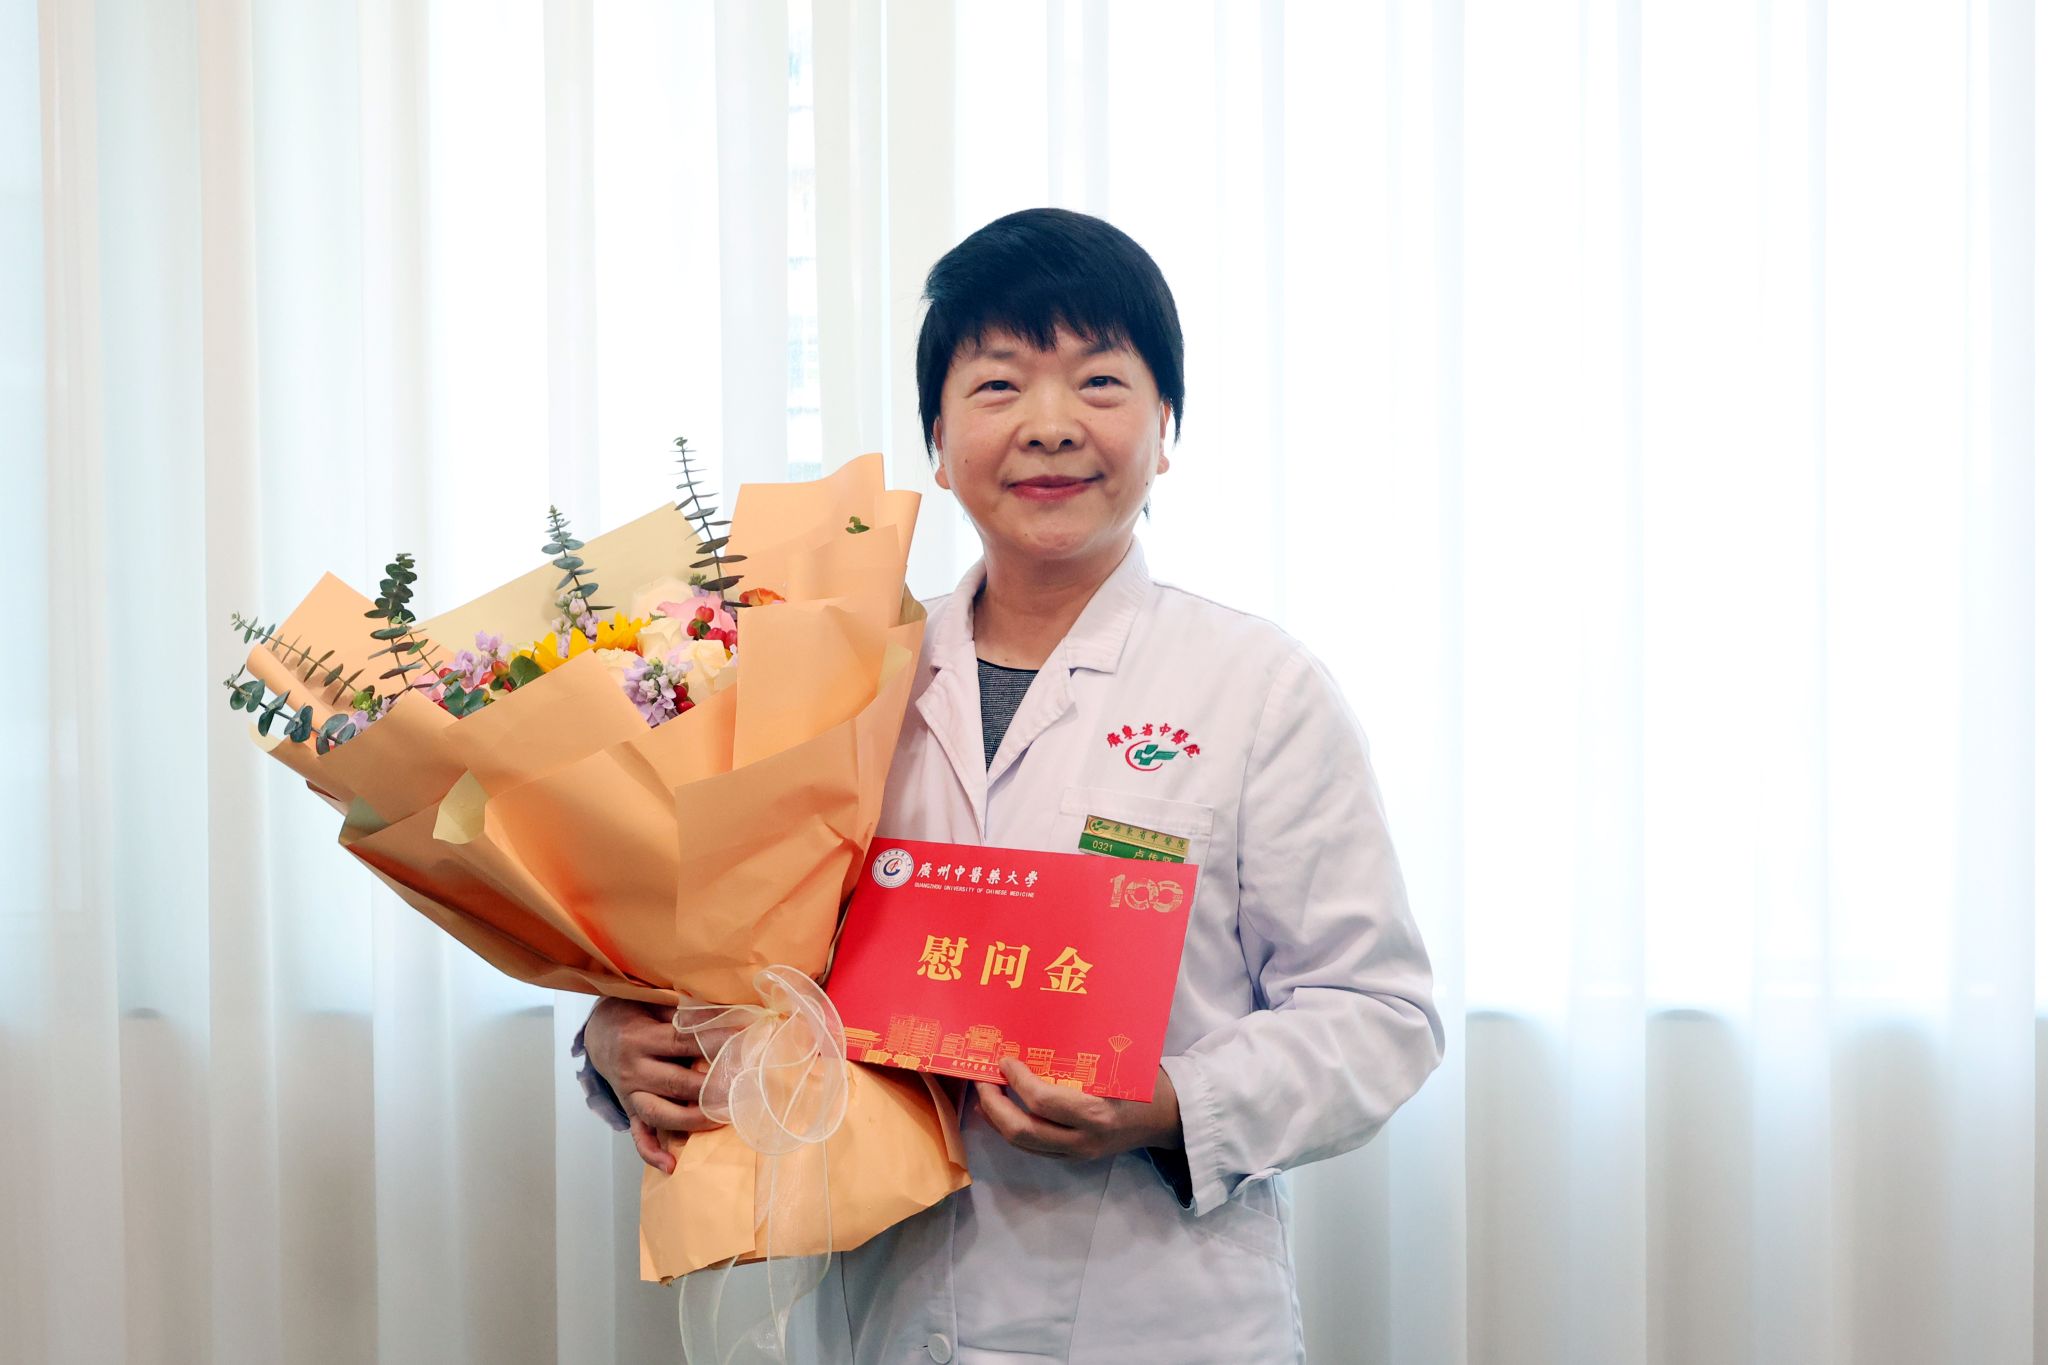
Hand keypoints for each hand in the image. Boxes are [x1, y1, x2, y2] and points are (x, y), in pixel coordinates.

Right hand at [584, 997, 731, 1173]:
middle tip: (740, 1089)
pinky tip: (672, 1165)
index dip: (714, 1041)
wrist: (599, 1032)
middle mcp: (633, 1069)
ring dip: (691, 1120)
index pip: (682, 1041)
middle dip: (710, 1088)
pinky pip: (639, 1135)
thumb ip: (684, 1012)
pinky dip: (653, 1153)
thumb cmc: (634, 1014)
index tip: (742, 1040)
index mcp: (640, 1038)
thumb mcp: (654, 1004)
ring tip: (721, 1120)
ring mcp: (630, 1093)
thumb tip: (725, 1013)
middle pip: (675, 1082)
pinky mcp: (630, 1110)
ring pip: (659, 1113)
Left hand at [975, 1058, 1182, 1161]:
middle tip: (982, 1080)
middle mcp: (1083, 1139)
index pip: (1043, 1102)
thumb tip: (1036, 1036)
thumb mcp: (1118, 1065)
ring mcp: (1078, 1153)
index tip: (1005, 1060)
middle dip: (994, 1106)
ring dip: (997, 1120)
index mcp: (1096, 1113)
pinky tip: (1000, 1112)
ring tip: (985, 1095)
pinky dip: (1011, 1130)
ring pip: (1023, 1144)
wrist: (1167, 1118)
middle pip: (1023, 1132)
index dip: (1017, 1081)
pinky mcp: (1075, 1158)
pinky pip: (1034, 1148)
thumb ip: (1080, 1059)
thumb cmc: (1144, 1081)